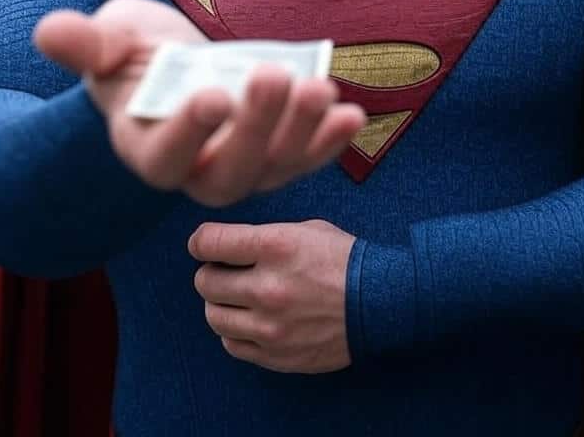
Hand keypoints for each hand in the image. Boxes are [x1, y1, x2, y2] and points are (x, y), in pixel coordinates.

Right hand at [33, 0, 365, 205]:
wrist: (173, 64)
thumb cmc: (133, 53)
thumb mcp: (108, 39)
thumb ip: (86, 43)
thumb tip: (51, 30)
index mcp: (144, 148)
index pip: (164, 157)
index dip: (188, 132)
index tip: (213, 94)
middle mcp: (194, 170)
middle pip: (227, 172)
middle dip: (257, 127)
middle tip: (276, 75)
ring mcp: (239, 166)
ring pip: (272, 170)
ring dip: (302, 135)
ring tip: (323, 92)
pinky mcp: (274, 154)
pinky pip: (303, 158)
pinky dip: (328, 141)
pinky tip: (351, 114)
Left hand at [190, 219, 355, 372]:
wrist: (381, 301)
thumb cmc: (345, 260)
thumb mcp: (306, 229)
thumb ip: (264, 237)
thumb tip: (228, 245)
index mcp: (275, 246)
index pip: (209, 243)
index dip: (201, 242)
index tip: (204, 244)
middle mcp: (268, 287)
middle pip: (205, 282)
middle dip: (211, 272)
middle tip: (225, 270)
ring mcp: (270, 326)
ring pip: (214, 316)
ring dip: (221, 303)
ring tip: (238, 296)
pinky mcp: (276, 355)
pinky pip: (232, 344)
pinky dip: (235, 330)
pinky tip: (251, 319)